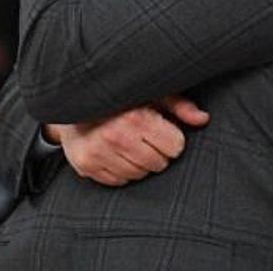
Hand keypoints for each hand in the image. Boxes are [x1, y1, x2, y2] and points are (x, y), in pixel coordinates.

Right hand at [46, 95, 210, 186]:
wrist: (69, 98)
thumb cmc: (117, 96)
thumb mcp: (150, 92)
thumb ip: (178, 105)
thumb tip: (203, 119)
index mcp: (135, 117)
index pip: (175, 146)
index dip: (171, 138)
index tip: (159, 127)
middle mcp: (114, 136)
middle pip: (159, 163)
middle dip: (156, 151)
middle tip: (142, 134)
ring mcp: (98, 153)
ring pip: (140, 175)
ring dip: (138, 162)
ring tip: (127, 141)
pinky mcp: (85, 166)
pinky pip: (119, 181)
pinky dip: (120, 169)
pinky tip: (113, 150)